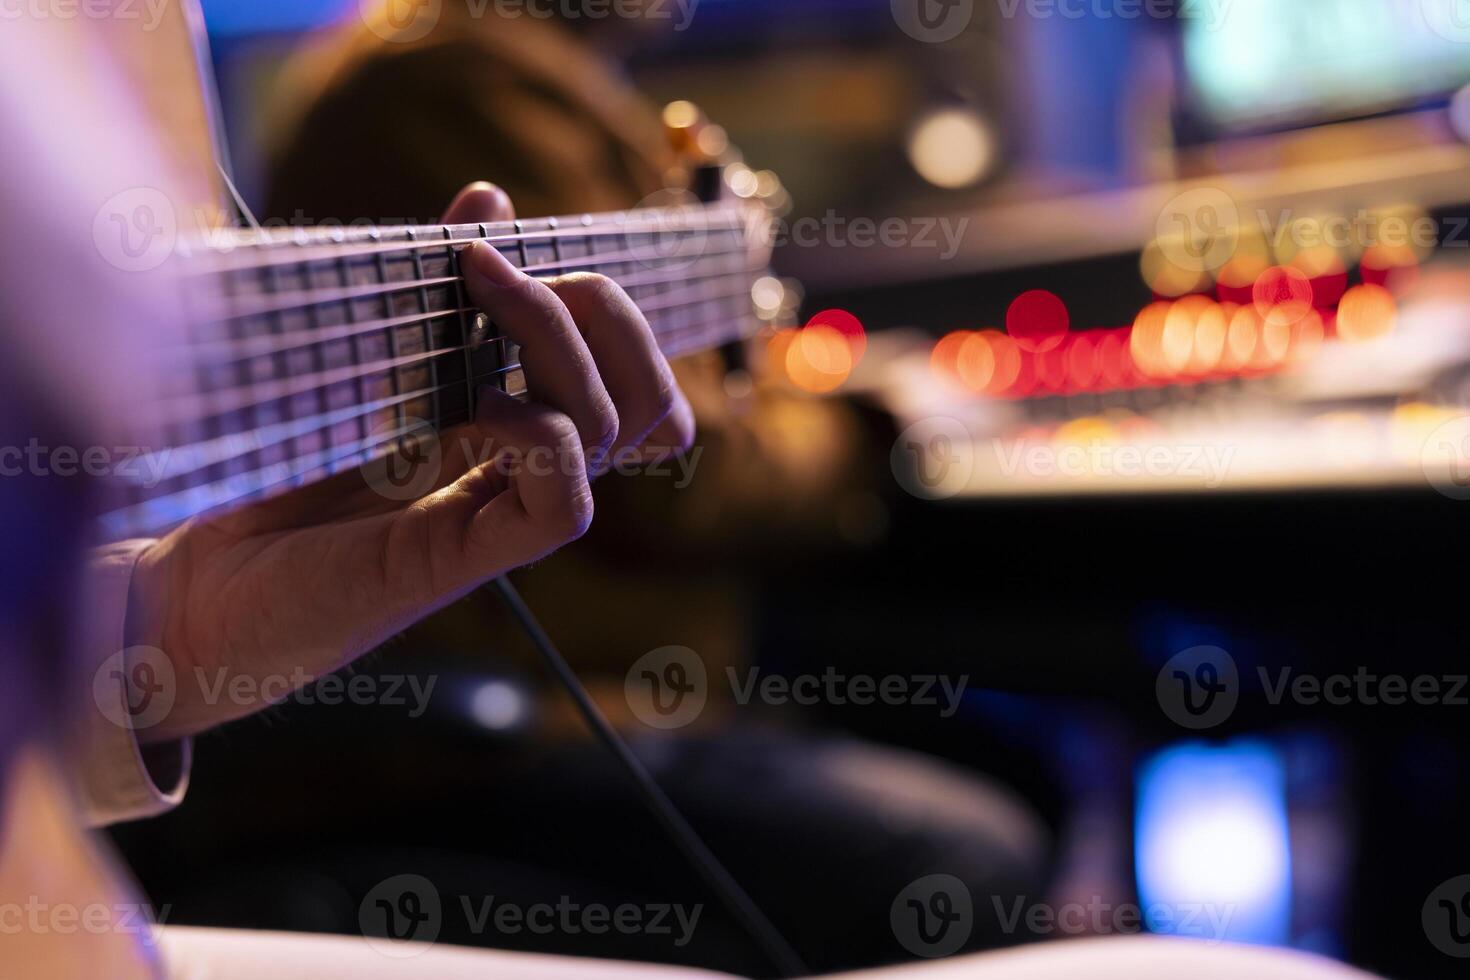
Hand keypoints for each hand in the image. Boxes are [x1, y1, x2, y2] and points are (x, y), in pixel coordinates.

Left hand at [126, 183, 694, 740]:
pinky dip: (539, 440)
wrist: (191, 580)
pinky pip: (563, 504)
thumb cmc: (267, 467)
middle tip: (502, 271)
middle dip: (607, 314)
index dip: (616, 316)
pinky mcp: (458, 562)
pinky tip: (476, 406)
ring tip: (479, 296)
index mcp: (508, 428)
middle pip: (645, 400)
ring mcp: (495, 517)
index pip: (631, 379)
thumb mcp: (359, 357)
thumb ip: (431, 288)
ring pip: (611, 433)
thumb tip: (491, 195)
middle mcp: (519, 472)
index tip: (511, 254)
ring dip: (556, 344)